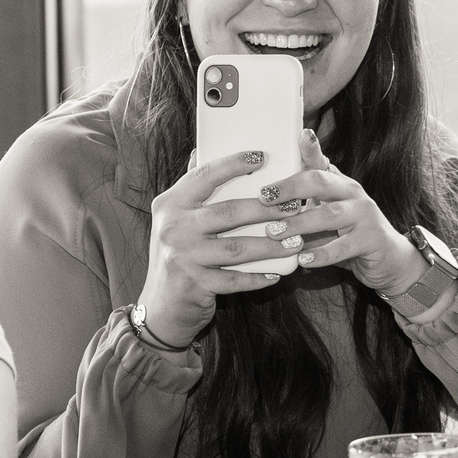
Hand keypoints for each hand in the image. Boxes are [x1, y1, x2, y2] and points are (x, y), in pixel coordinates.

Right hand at [137, 147, 296, 345]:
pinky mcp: (194, 283)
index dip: (233, 164)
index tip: (261, 156)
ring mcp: (182, 256)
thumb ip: (190, 190)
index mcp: (170, 204)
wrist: (161, 307)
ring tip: (296, 241)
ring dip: (271, 244)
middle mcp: (172, 227)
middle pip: (228, 212)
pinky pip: (235, 279)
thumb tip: (202, 150)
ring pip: (237, 247)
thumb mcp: (175, 220)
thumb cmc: (177, 257)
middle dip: (267, 209)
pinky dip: (258, 277)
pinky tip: (277, 273)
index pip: (204, 176)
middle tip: (294, 206)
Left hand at [264, 128, 424, 295]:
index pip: (320, 161)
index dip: (310, 148)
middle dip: (290, 188)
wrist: (389, 260)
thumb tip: (263, 198)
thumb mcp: (325, 215)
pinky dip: (320, 254)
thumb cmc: (348, 235)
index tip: (299, 135)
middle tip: (264, 197)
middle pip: (321, 181)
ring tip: (274, 232)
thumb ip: (302, 205)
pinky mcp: (370, 240)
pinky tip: (302, 260)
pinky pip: (342, 247)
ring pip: (329, 215)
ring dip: (299, 223)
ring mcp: (364, 215)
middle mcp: (352, 193)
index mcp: (338, 183)